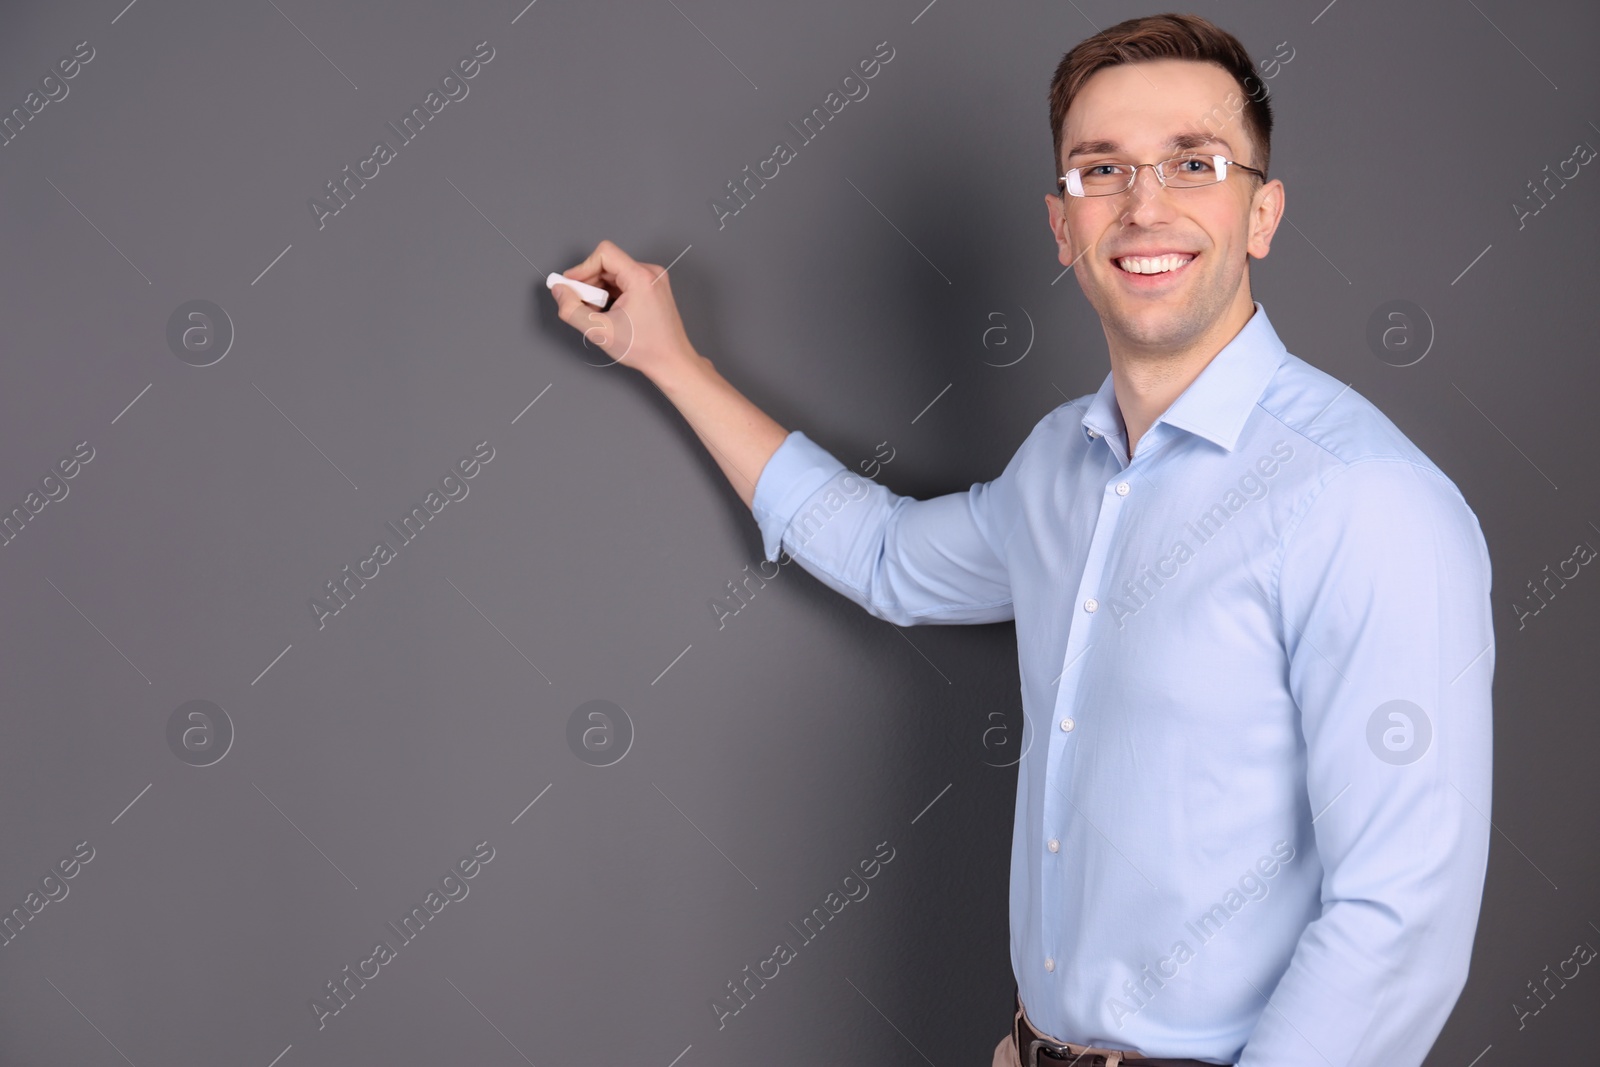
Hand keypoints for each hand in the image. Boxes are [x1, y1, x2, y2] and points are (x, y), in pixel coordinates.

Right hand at [548, 240, 699, 382]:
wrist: (671, 362)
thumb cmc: (646, 349)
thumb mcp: (600, 332)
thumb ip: (571, 310)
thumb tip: (559, 290)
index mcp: (641, 277)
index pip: (604, 253)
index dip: (583, 267)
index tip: (571, 285)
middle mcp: (650, 273)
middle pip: (608, 264)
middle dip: (590, 283)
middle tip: (583, 305)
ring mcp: (654, 280)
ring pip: (615, 273)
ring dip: (600, 290)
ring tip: (598, 313)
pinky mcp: (653, 288)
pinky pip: (624, 281)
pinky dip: (611, 294)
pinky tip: (610, 313)